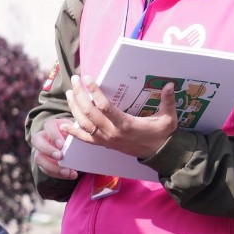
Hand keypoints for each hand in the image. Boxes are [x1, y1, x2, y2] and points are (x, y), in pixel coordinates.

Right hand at [32, 115, 76, 180]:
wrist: (73, 143)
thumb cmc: (75, 134)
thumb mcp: (77, 129)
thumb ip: (78, 131)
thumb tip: (83, 135)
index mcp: (52, 125)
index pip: (48, 126)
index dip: (54, 135)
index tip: (62, 145)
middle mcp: (43, 136)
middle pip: (36, 140)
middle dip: (47, 150)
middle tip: (60, 157)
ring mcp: (41, 150)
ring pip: (38, 157)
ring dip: (51, 166)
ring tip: (66, 172)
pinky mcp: (43, 161)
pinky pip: (45, 169)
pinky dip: (57, 174)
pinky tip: (69, 175)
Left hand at [62, 73, 176, 160]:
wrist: (159, 154)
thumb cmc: (162, 134)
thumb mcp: (168, 118)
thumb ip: (168, 101)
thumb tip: (170, 84)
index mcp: (125, 124)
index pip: (104, 106)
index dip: (94, 92)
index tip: (88, 78)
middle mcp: (112, 132)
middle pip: (89, 112)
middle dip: (79, 94)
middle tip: (75, 79)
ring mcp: (106, 140)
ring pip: (83, 123)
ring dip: (74, 107)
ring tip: (69, 93)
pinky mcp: (104, 144)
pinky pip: (85, 139)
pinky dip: (73, 132)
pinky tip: (63, 125)